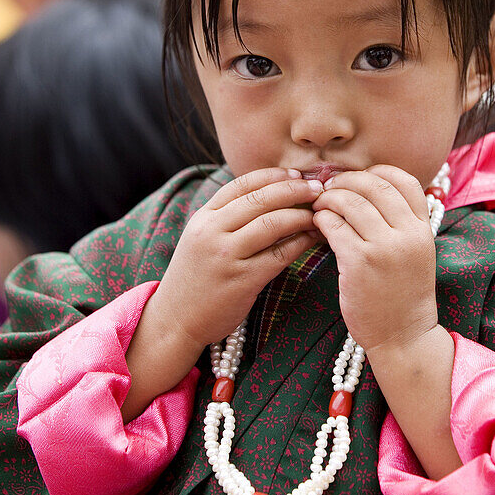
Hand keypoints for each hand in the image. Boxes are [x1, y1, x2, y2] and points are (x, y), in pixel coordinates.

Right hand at [152, 168, 322, 349]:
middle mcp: (212, 232)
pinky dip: (301, 242)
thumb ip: (228, 216)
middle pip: (261, 199)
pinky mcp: (242, 280)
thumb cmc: (196, 276)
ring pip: (273, 223)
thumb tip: (272, 193)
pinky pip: (279, 254)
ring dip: (302, 215)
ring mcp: (226, 256)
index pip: (243, 184)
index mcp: (203, 217)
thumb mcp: (201, 237)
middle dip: (294, 190)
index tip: (297, 175)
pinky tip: (312, 238)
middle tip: (318, 188)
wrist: (176, 319)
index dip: (274, 176)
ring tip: (319, 213)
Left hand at [311, 166, 437, 353]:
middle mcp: (407, 234)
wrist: (403, 336)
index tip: (358, 178)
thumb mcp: (416, 252)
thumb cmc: (403, 293)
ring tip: (320, 205)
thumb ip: (401, 222)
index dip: (377, 172)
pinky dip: (322, 218)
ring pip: (351, 202)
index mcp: (423, 228)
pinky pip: (335, 225)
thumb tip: (371, 188)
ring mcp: (384, 247)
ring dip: (330, 198)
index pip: (404, 180)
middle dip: (346, 180)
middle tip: (330, 186)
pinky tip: (318, 223)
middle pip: (374, 185)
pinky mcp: (360, 263)